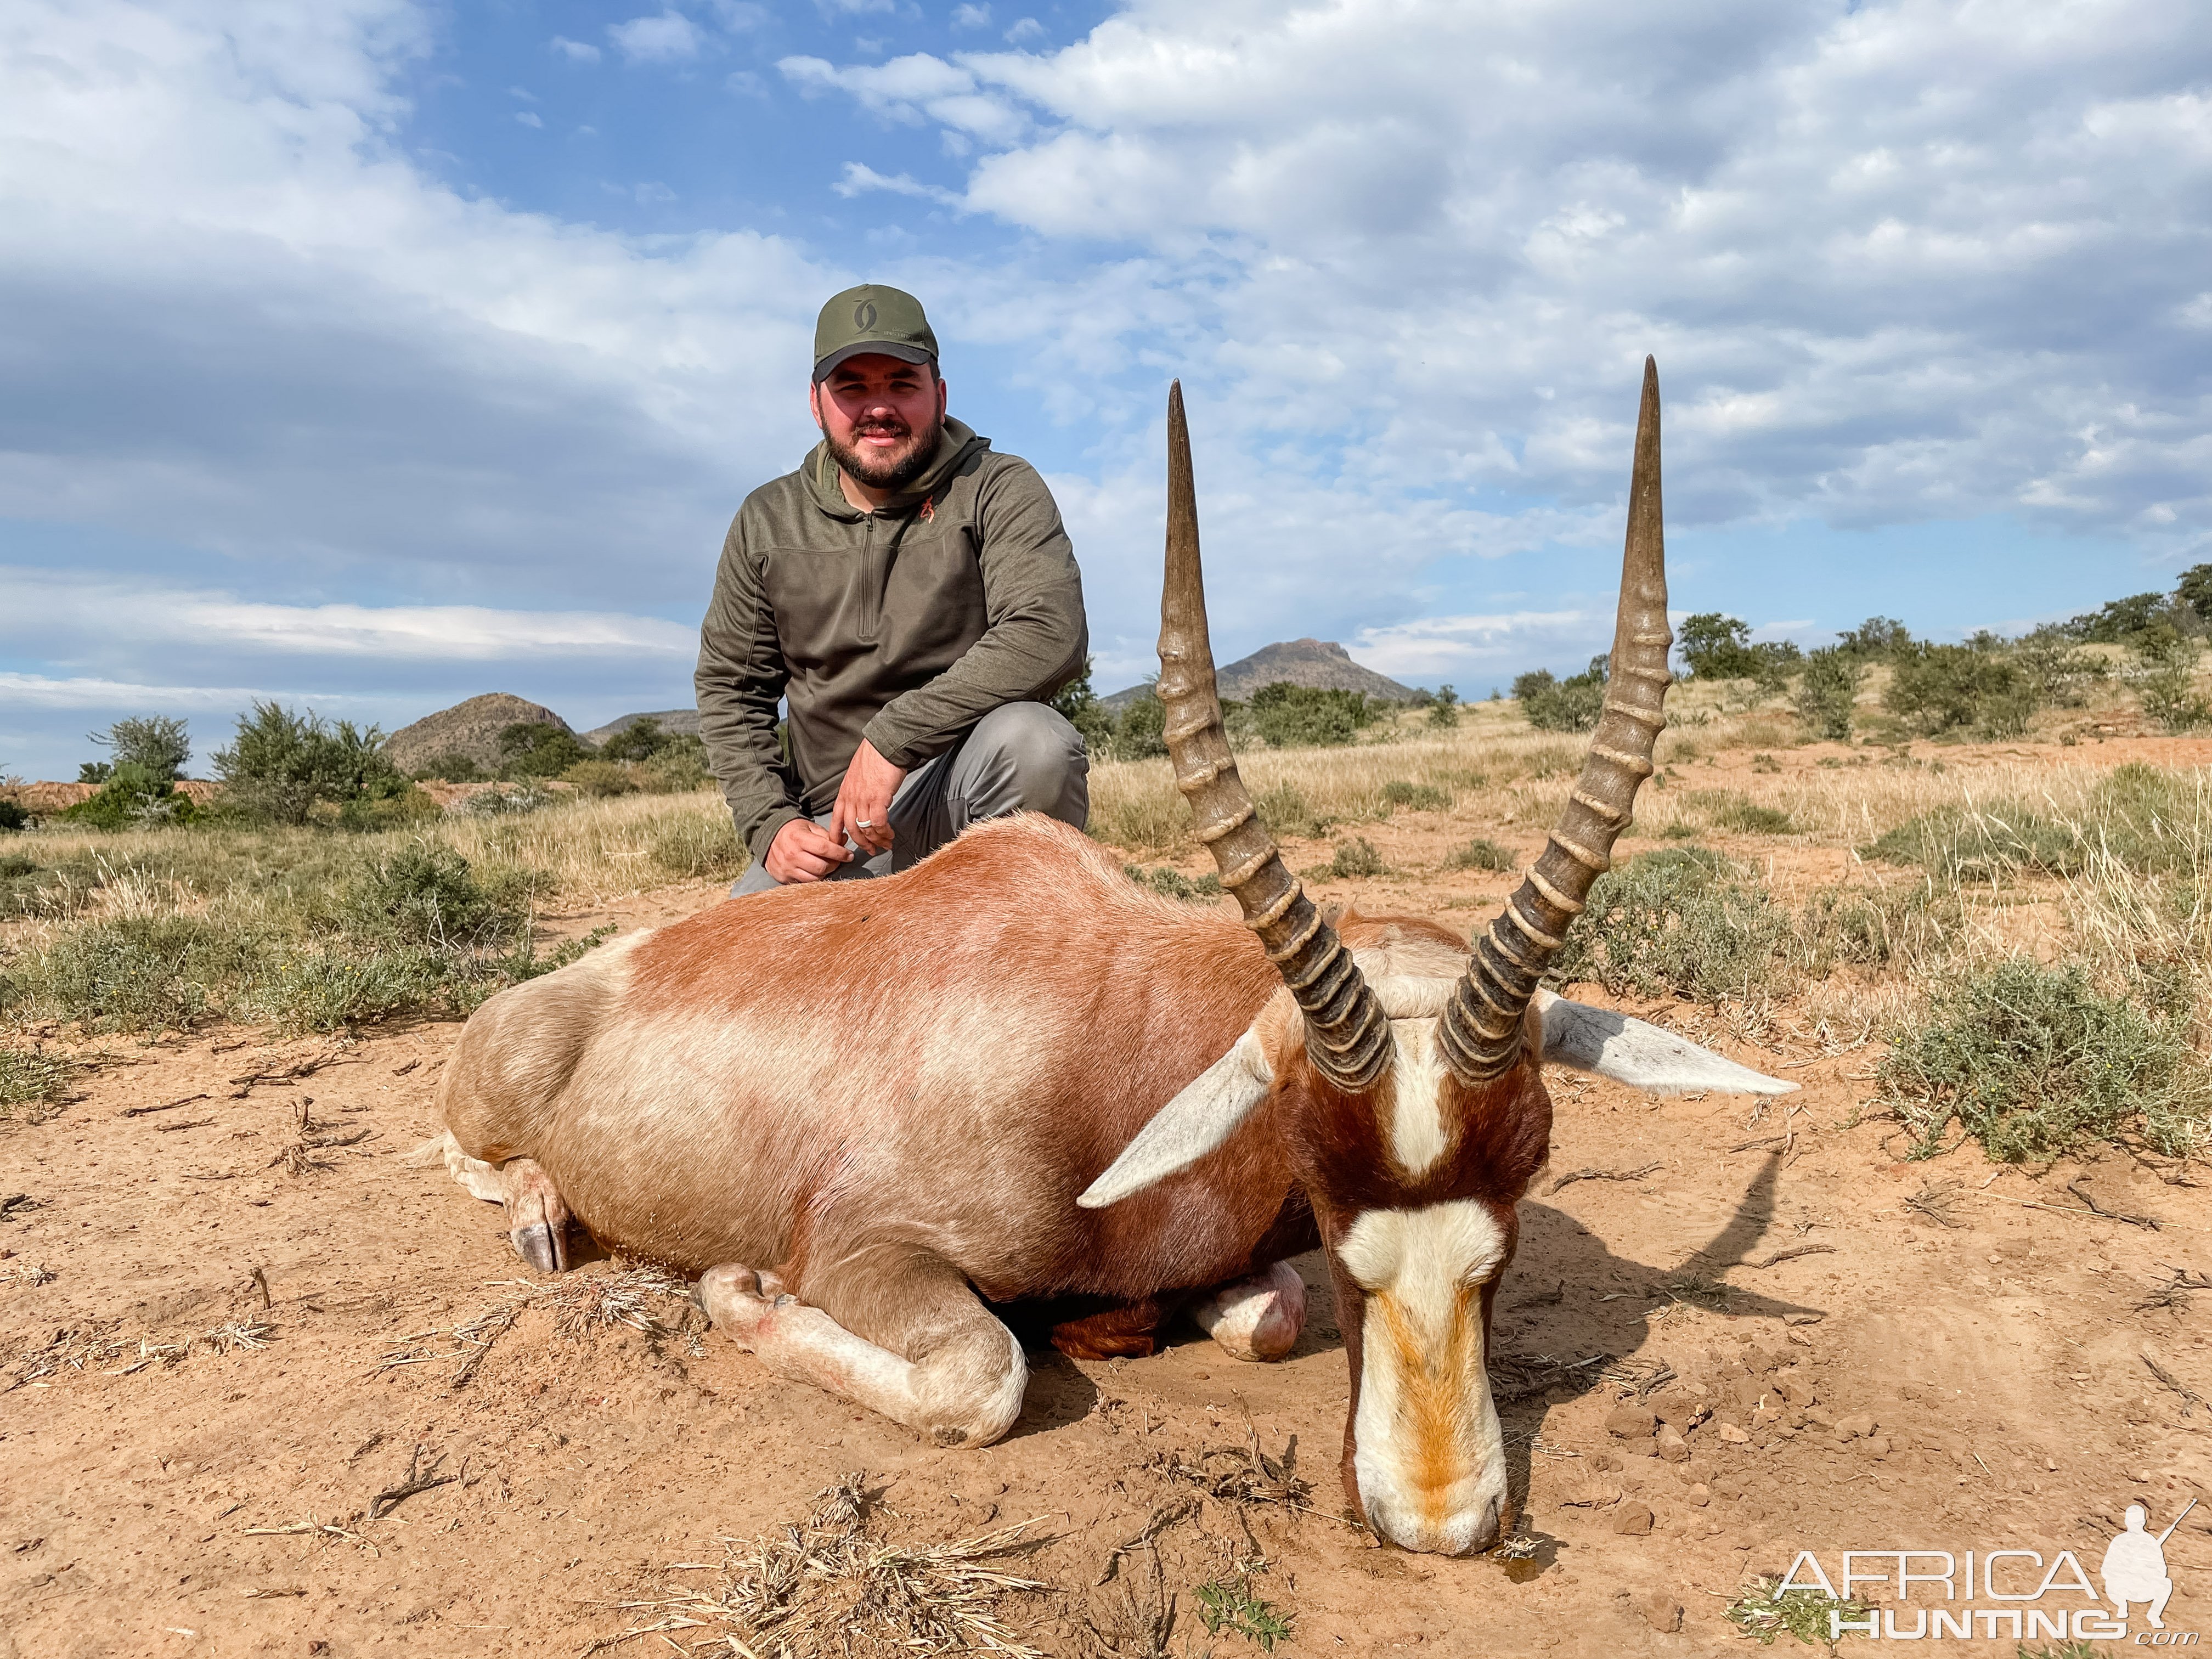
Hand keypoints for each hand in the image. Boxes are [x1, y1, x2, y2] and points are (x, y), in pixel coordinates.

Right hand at [763, 818, 853, 883]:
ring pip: (815, 877)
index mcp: (798, 838)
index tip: (849, 855)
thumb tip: (843, 840)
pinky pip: (805, 883)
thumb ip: (827, 835)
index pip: (824, 848)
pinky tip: (815, 870)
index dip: (840, 853)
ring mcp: (787, 868)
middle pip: (821, 866)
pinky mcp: (784, 877)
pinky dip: (814, 877)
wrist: (768, 839)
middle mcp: (791, 854)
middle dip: (834, 864)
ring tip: (826, 865)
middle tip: (838, 860)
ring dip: (825, 873)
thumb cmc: (793, 832)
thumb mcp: (809, 827)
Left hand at [830, 739, 905, 856]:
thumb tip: (861, 800)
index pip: (836, 819)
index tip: (840, 845)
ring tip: (885, 844)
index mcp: (844, 793)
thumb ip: (855, 790)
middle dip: (861, 843)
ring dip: (876, 840)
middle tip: (871, 850)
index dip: (837, 835)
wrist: (885, 747)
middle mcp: (851, 798)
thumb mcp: (856, 775)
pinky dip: (884, 832)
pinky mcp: (878, 799)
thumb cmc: (874, 758)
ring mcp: (863, 799)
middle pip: (852, 829)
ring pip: (866, 829)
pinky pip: (879, 823)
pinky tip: (890, 834)